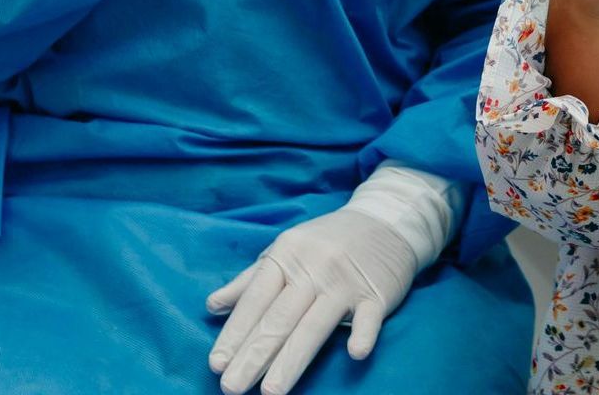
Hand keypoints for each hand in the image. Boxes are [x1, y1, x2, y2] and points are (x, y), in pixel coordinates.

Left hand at [207, 209, 418, 394]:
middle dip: (254, 354)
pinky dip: (363, 333)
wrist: (385, 220)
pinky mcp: (377, 293)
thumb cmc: (327, 240)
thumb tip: (212, 306)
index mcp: (287, 254)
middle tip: (231, 387)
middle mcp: (314, 267)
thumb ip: (251, 280)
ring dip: (292, 359)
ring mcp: (346, 281)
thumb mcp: (287, 249)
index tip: (215, 364)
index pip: (256, 299)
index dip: (235, 332)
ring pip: (314, 324)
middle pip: (280, 317)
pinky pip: (369, 317)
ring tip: (270, 392)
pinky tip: (354, 353)